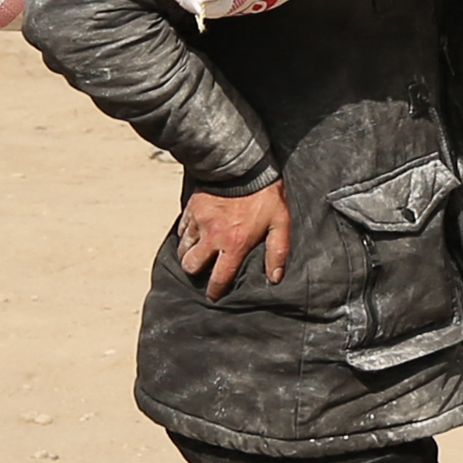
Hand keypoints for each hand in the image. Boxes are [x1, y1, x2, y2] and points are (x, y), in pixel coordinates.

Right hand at [178, 183, 290, 299]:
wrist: (244, 166)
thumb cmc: (265, 195)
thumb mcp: (280, 223)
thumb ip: (277, 251)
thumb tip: (275, 277)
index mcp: (234, 244)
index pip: (218, 278)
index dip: (215, 291)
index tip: (213, 296)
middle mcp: (212, 237)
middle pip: (191, 266)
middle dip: (195, 271)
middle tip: (203, 270)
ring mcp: (199, 222)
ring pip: (183, 249)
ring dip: (188, 254)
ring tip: (197, 254)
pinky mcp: (191, 209)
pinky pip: (182, 229)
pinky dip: (186, 235)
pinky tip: (194, 234)